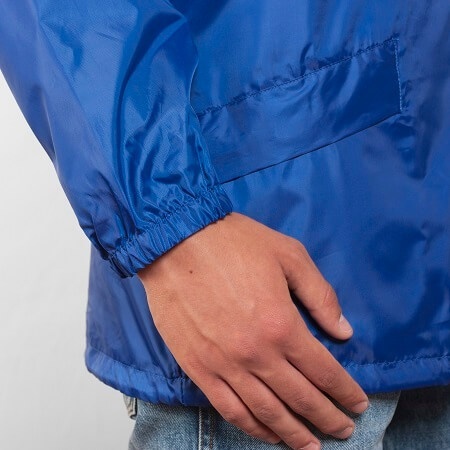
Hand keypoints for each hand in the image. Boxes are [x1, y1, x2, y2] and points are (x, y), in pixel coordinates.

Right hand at [138, 212, 367, 448]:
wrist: (175, 244)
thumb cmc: (234, 244)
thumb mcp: (289, 255)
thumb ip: (320, 294)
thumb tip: (343, 331)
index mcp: (281, 325)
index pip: (323, 371)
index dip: (345, 392)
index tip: (358, 404)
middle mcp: (256, 354)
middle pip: (300, 398)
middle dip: (328, 418)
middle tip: (344, 431)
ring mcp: (224, 365)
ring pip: (267, 413)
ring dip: (293, 434)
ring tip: (312, 446)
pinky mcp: (198, 369)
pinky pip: (229, 409)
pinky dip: (252, 428)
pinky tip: (267, 435)